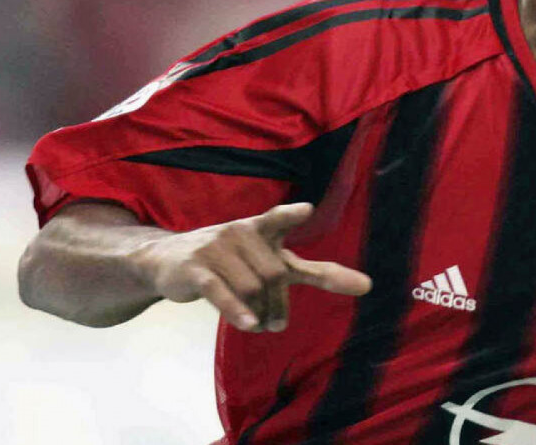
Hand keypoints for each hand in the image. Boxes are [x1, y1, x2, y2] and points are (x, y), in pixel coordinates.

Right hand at [134, 203, 371, 331]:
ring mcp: (217, 249)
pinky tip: (250, 325)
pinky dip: (237, 311)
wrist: (168, 259)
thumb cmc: (232, 259)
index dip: (290, 215)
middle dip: (279, 304)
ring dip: (260, 315)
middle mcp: (241, 233)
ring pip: (252, 289)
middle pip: (274, 275)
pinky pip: (221, 292)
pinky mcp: (196, 269)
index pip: (278, 219)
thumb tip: (367, 284)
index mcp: (263, 229)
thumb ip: (314, 271)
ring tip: (259, 325)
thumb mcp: (271, 259)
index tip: (305, 211)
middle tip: (277, 325)